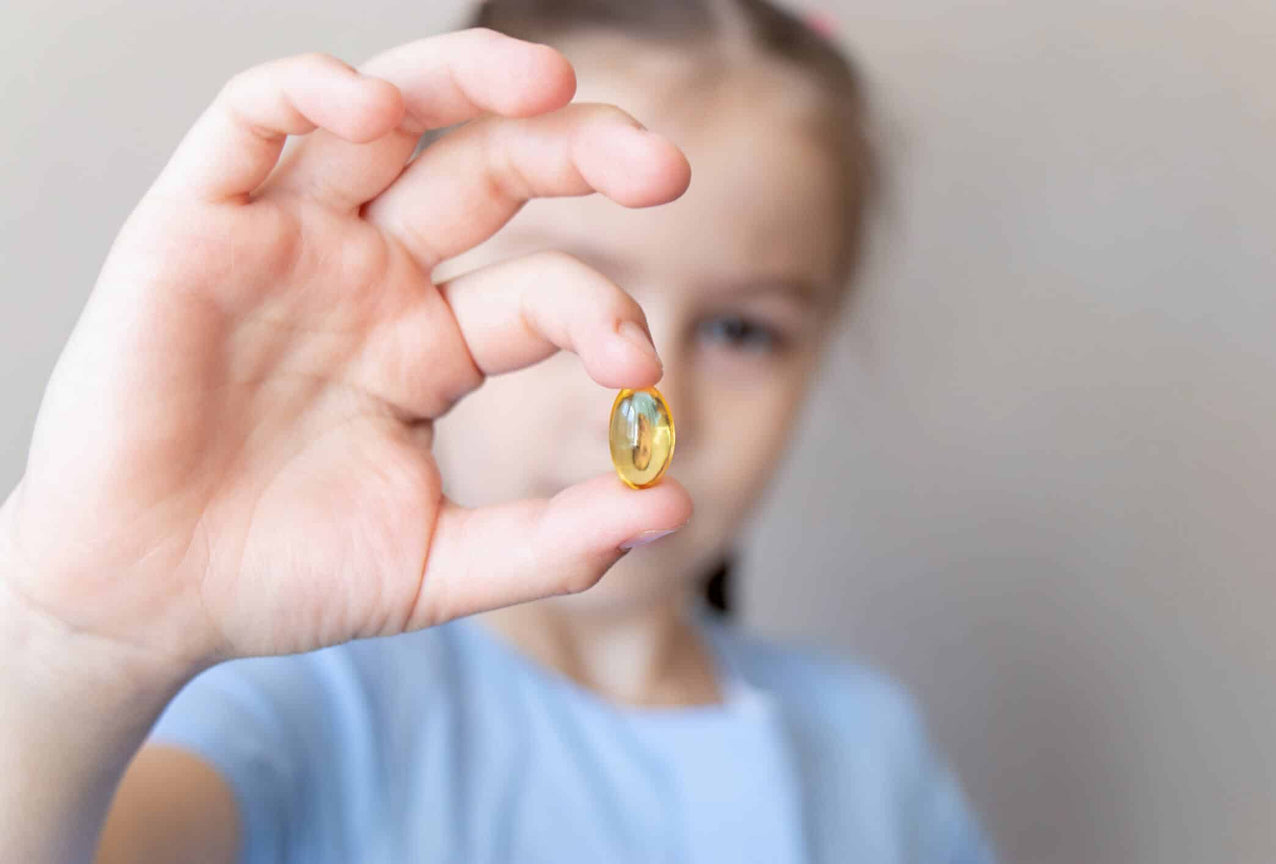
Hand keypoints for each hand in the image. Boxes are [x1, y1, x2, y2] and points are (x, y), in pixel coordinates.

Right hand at [0, 28, 692, 678]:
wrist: (144, 600)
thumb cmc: (283, 576)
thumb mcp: (437, 564)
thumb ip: (553, 542)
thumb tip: (672, 506)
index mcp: (433, 345)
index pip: (541, 294)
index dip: (600, 315)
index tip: (639, 370)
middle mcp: (373, 275)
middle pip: (490, 172)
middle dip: (579, 151)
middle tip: (663, 165)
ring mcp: (293, 242)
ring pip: (388, 116)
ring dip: (468, 80)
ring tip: (552, 80)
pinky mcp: (199, 223)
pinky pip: (254, 121)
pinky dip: (311, 92)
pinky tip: (377, 104)